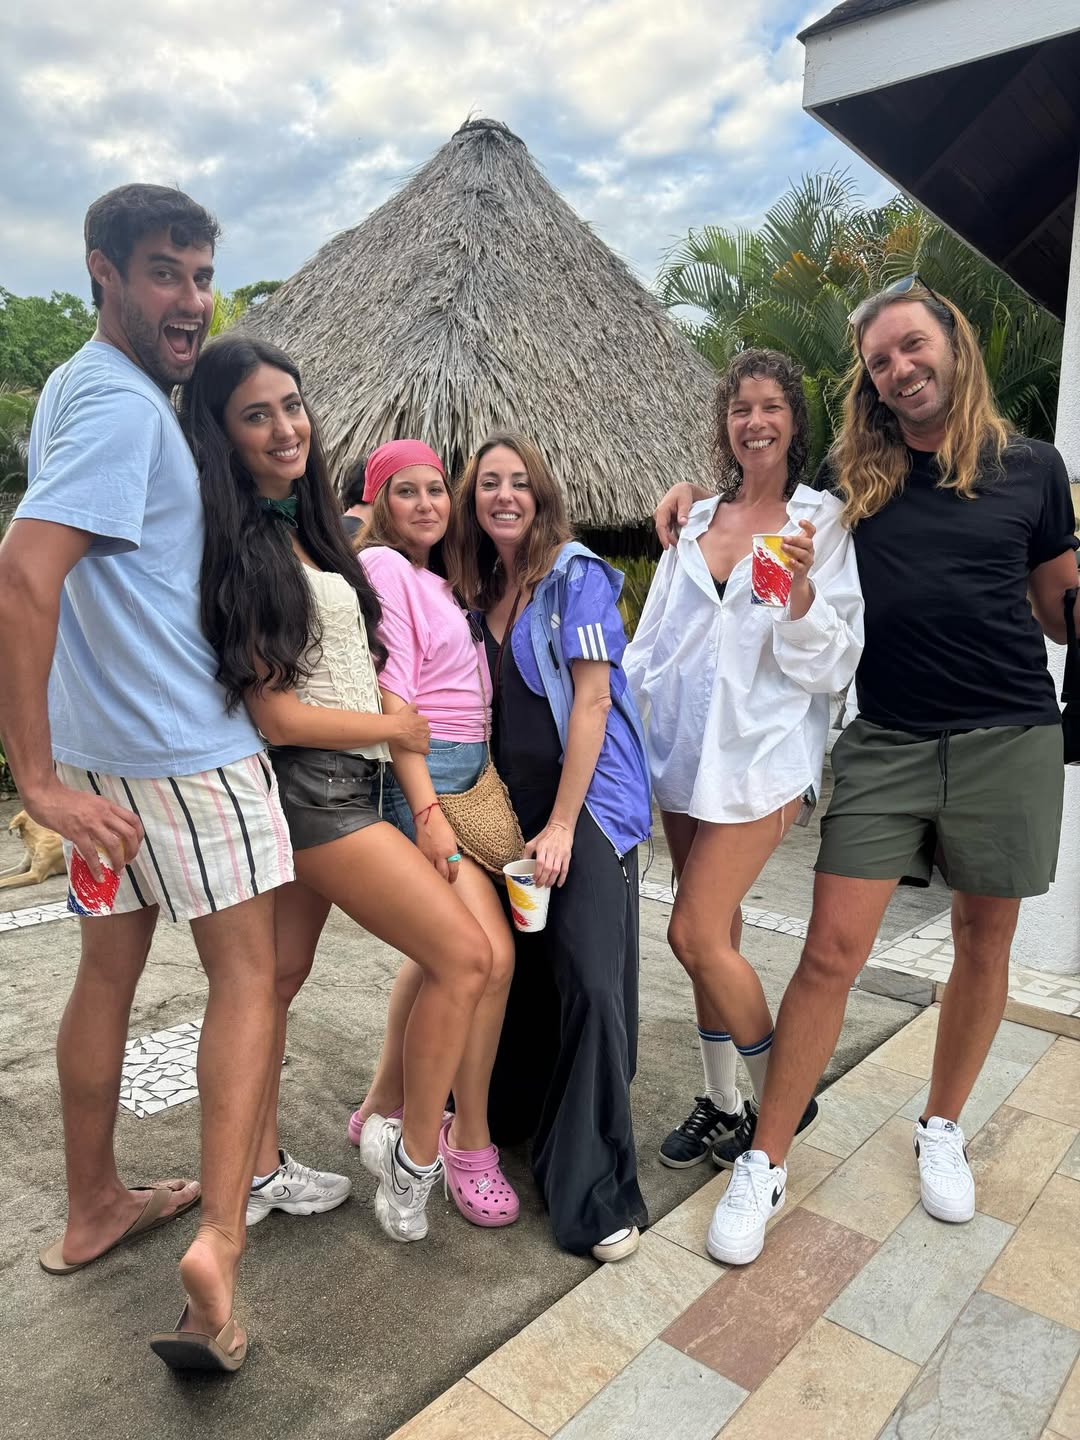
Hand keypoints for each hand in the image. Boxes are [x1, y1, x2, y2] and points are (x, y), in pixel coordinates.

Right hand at [26, 779, 141, 878]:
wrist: (45, 795)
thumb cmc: (65, 798)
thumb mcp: (91, 801)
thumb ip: (102, 813)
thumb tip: (108, 828)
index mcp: (108, 805)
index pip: (133, 819)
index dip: (139, 835)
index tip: (136, 845)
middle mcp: (103, 813)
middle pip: (129, 833)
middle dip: (133, 850)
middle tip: (129, 860)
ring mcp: (91, 823)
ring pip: (114, 844)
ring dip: (119, 861)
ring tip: (119, 870)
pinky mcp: (77, 833)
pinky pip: (91, 853)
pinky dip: (96, 867)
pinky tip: (99, 876)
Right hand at [394, 704, 430, 754]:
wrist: (395, 728)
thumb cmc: (399, 719)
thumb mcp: (407, 708)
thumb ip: (414, 707)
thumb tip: (416, 707)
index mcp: (424, 720)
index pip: (425, 725)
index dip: (419, 727)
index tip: (414, 729)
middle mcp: (426, 729)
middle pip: (426, 733)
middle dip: (420, 734)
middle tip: (412, 736)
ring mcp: (425, 738)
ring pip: (426, 741)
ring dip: (421, 742)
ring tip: (413, 743)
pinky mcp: (423, 747)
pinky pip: (426, 750)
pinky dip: (423, 750)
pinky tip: (418, 750)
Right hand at [415, 807, 461, 883]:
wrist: (428, 818)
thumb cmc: (442, 827)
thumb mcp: (452, 839)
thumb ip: (452, 852)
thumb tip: (452, 863)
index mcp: (450, 850)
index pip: (453, 869)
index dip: (454, 876)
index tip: (453, 880)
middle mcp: (439, 854)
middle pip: (443, 874)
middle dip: (445, 881)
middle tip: (446, 885)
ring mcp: (428, 854)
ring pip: (433, 872)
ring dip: (436, 878)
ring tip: (438, 882)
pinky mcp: (420, 853)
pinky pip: (424, 865)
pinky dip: (427, 871)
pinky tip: (428, 873)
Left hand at [525, 819, 572, 887]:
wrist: (561, 827)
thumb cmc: (546, 835)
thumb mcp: (533, 842)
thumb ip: (526, 853)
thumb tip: (521, 864)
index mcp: (542, 848)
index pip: (539, 863)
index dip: (537, 873)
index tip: (534, 879)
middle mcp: (551, 851)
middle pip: (547, 869)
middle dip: (543, 879)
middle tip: (539, 885)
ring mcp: (560, 854)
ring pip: (556, 870)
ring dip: (551, 880)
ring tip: (547, 886)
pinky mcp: (567, 856)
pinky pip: (565, 869)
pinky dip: (562, 878)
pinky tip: (558, 884)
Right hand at [653, 482, 700, 549]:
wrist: (682, 490)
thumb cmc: (684, 494)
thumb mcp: (685, 501)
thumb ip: (683, 512)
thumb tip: (682, 523)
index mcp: (662, 510)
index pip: (660, 526)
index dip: (664, 537)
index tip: (668, 546)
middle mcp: (659, 515)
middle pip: (661, 531)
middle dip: (668, 540)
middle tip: (678, 547)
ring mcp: (662, 518)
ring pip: (664, 532)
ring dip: (670, 539)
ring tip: (679, 546)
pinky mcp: (666, 521)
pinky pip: (668, 530)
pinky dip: (672, 535)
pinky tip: (679, 541)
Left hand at [781, 520, 815, 585]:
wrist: (794, 579)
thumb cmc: (788, 560)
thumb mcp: (786, 549)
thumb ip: (778, 542)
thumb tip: (757, 539)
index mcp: (805, 542)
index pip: (811, 531)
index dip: (807, 525)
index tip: (800, 521)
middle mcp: (809, 550)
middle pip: (808, 542)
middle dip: (796, 539)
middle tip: (785, 538)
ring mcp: (807, 561)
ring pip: (804, 553)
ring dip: (793, 549)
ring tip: (783, 547)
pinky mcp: (803, 571)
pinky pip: (801, 566)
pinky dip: (795, 563)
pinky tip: (789, 561)